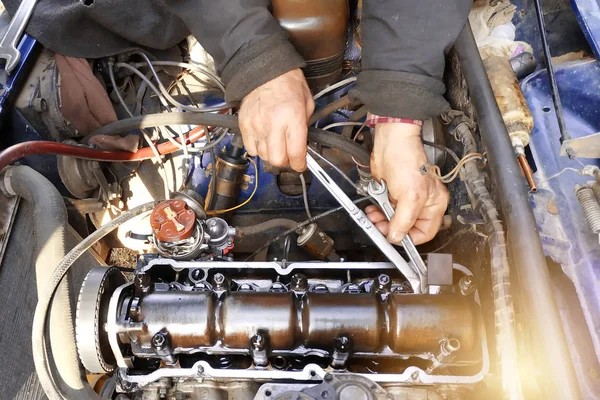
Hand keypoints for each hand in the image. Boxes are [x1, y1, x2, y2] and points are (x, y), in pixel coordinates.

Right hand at [239, 69, 314, 170]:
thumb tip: (302, 148)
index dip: (300, 164)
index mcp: (293, 118)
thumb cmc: (289, 84)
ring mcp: (256, 125)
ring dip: (271, 154)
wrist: (265, 70)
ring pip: (263, 156)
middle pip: (277, 160)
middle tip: (288, 155)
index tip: (301, 165)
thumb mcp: (307, 104)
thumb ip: (305, 128)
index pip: (296, 153)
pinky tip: (264, 138)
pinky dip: (258, 148)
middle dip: (285, 162)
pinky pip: (250, 149)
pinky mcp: (244, 125)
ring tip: (276, 142)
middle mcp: (273, 124)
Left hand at [366, 123, 448, 244]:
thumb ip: (403, 220)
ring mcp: (406, 199)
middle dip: (392, 228)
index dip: (410, 239)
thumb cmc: (407, 162)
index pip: (425, 232)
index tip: (395, 238)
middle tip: (380, 226)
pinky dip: (378, 211)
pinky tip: (373, 208)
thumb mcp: (410, 197)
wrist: (390, 144)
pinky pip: (385, 210)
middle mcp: (422, 203)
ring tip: (374, 215)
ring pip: (394, 220)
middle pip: (408, 228)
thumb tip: (397, 237)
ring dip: (382, 220)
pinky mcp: (393, 193)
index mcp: (434, 205)